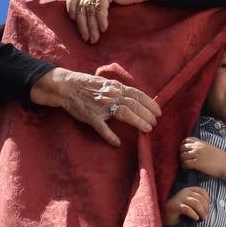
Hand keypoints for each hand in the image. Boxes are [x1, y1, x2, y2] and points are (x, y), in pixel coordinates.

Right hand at [30, 67, 161, 145]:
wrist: (67, 86)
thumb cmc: (88, 85)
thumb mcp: (107, 83)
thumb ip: (120, 91)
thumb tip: (136, 99)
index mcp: (116, 88)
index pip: (138, 95)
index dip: (150, 103)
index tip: (159, 111)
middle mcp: (111, 95)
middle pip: (134, 105)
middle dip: (147, 114)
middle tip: (155, 123)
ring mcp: (101, 106)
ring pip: (123, 113)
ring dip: (137, 121)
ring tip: (147, 129)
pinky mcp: (91, 116)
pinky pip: (101, 127)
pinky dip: (110, 135)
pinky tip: (117, 143)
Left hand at [66, 0, 164, 43]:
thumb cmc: (122, 1)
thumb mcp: (104, 5)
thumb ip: (93, 9)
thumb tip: (83, 26)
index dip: (70, 8)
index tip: (72, 21)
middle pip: (81, 8)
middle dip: (83, 26)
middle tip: (87, 39)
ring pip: (90, 10)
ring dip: (92, 27)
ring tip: (95, 39)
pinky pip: (100, 8)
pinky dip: (101, 19)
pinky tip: (104, 28)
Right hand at [164, 186, 209, 225]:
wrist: (165, 216)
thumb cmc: (179, 211)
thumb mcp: (190, 204)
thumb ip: (198, 202)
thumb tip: (208, 208)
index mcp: (188, 190)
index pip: (202, 191)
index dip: (207, 200)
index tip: (207, 209)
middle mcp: (184, 192)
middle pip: (200, 198)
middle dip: (205, 208)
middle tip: (205, 216)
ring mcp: (179, 198)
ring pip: (195, 203)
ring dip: (201, 211)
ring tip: (202, 218)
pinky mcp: (175, 206)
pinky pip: (187, 209)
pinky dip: (193, 214)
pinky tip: (196, 218)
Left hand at [180, 137, 225, 177]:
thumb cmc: (221, 158)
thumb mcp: (211, 148)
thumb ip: (203, 147)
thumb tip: (197, 150)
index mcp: (201, 143)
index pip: (187, 140)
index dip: (184, 145)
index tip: (185, 150)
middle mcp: (198, 148)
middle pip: (183, 148)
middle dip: (182, 153)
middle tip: (184, 158)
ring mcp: (197, 155)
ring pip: (182, 156)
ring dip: (182, 160)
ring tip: (185, 164)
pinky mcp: (197, 164)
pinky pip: (185, 164)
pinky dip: (184, 166)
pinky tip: (187, 168)